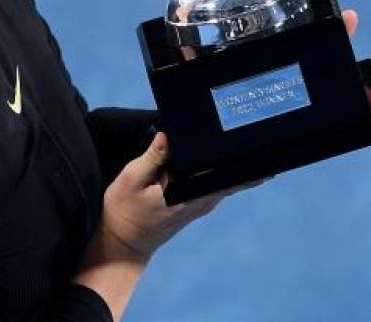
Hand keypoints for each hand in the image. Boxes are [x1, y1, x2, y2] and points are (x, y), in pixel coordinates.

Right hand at [96, 131, 263, 262]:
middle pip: (234, 174)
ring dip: (232, 159)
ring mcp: (203, 204)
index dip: (239, 152)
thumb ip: (153, 157)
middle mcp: (202, 200)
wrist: (123, 244)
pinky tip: (214, 154)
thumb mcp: (131, 179)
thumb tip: (168, 134)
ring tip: (236, 134)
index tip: (247, 133)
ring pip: (228, 178)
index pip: (225, 171)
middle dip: (241, 152)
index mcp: (189, 192)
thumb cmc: (123, 209)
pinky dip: (220, 168)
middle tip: (244, 126)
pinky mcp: (198, 204)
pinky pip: (218, 183)